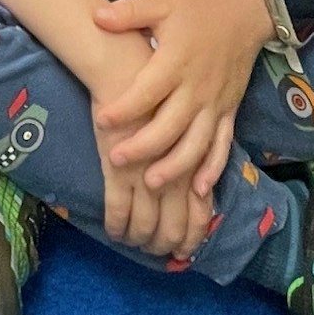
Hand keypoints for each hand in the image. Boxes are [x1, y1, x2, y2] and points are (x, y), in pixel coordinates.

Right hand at [90, 48, 217, 259]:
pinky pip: (118, 208)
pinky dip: (116, 224)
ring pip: (147, 222)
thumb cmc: (156, 80)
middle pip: (175, 222)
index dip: (194, 233)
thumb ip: (195, 142)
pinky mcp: (117, 168)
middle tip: (160, 251)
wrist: (125, 63)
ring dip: (141, 237)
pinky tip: (113, 231)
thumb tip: (195, 175)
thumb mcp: (189, 109)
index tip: (187, 247)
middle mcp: (174, 171)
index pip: (201, 209)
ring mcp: (145, 172)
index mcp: (193, 156)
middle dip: (168, 242)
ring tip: (134, 242)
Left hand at [92, 0, 268, 195]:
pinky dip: (213, 168)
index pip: (148, 91)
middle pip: (170, 126)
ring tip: (151, 183)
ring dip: (175, 166)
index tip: (102, 120)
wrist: (244, 10)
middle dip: (143, 146)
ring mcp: (216, 103)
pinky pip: (223, 144)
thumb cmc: (196, 7)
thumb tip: (96, 17)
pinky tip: (199, 189)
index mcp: (176, 61)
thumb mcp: (162, 2)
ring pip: (196, 143)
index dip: (124, 108)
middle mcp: (197, 87)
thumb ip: (130, 12)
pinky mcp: (230, 110)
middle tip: (116, 159)